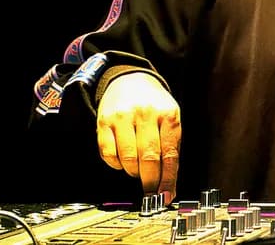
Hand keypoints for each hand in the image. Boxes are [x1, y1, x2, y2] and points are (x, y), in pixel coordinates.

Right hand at [96, 72, 180, 203]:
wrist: (130, 80)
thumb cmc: (153, 104)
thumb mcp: (170, 118)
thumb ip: (171, 147)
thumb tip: (169, 183)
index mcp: (168, 114)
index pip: (170, 154)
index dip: (168, 180)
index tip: (166, 195)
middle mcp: (146, 114)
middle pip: (149, 158)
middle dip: (151, 181)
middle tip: (151, 192)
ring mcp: (123, 117)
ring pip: (128, 158)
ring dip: (133, 172)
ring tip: (138, 171)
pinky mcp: (103, 121)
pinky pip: (108, 153)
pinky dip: (116, 164)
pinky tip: (122, 161)